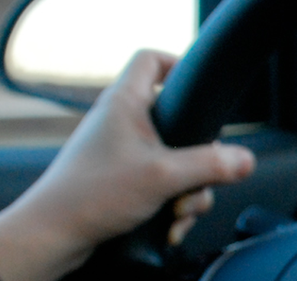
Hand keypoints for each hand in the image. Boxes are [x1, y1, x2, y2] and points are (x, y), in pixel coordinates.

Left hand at [0, 50, 254, 280]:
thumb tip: (244, 160)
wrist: (52, 237)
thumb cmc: (91, 196)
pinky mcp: (120, 181)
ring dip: (188, 190)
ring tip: (178, 212)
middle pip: (179, 121)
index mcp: (125, 104)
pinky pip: (161, 185)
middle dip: (198, 158)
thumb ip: (210, 165)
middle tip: (198, 177)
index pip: (151, 59)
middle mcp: (121, 123)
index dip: (178, 64)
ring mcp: (121, 153)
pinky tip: (168, 226)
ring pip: (175, 161)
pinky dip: (171, 205)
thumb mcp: (164, 177)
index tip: (201, 89)